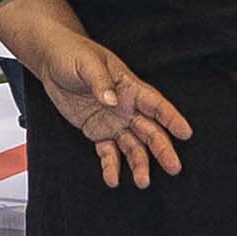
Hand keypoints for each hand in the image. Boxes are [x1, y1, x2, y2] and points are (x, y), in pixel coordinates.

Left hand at [0, 0, 192, 187]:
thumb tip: (112, 100)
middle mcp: (126, 107)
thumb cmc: (72, 53)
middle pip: (149, 130)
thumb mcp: (86, 63)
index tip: (185, 133)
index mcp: (129, 86)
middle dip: (162, 149)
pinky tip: (112, 179)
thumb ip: (100, 82)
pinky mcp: (97, 131)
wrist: (51, 60)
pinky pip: (108, 152)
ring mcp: (113, 121)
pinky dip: (111, 166)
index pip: (155, 103)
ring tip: (142, 182)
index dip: (171, 117)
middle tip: (173, 167)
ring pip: (133, 146)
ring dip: (139, 164)